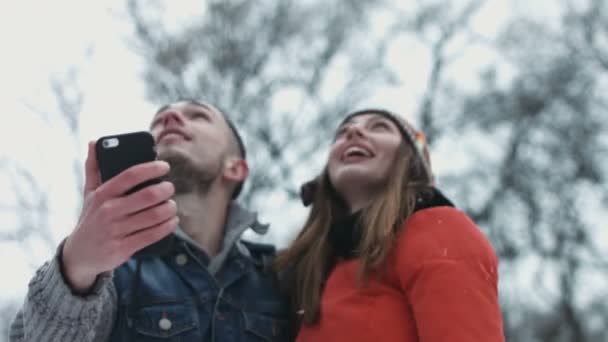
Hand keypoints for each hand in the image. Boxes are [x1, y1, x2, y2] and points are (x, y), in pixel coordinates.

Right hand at [62, 142, 178, 292]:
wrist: (78, 255)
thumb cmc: (90, 218)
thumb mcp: (89, 194)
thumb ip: (93, 168)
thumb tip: (94, 142)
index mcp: (103, 194)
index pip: (131, 175)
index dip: (152, 168)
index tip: (165, 166)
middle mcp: (109, 211)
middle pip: (148, 196)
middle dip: (166, 190)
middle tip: (170, 188)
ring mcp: (116, 231)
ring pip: (154, 216)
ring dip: (170, 209)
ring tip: (172, 205)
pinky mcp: (123, 248)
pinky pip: (152, 235)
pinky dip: (167, 226)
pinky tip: (172, 221)